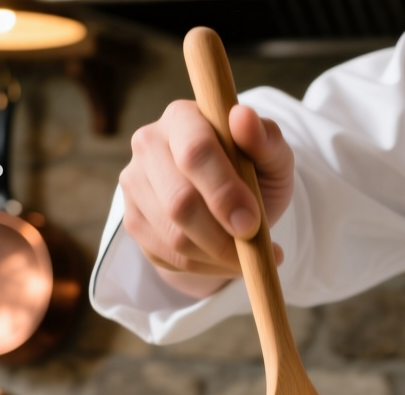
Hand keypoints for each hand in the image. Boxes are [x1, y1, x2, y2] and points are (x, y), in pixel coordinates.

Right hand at [120, 101, 294, 297]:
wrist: (230, 200)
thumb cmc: (254, 171)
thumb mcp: (272, 156)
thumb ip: (266, 139)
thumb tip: (244, 118)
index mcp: (183, 117)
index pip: (195, 153)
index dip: (223, 193)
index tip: (251, 223)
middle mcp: (148, 144)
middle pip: (179, 202)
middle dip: (222, 236)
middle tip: (254, 247)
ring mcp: (134, 183)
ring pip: (174, 236)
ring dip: (217, 256)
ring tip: (247, 256)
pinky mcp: (132, 219)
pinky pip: (167, 257)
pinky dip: (204, 267)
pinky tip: (226, 260)